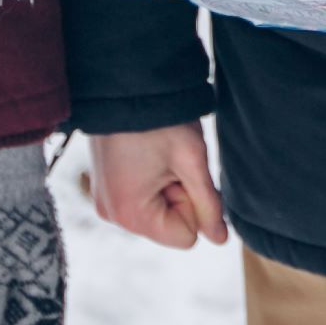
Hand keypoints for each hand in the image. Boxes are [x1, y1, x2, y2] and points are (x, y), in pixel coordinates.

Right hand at [81, 123, 227, 249]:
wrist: (123, 84)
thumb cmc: (159, 119)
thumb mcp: (192, 160)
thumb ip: (208, 204)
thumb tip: (221, 240)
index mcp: (130, 214)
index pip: (186, 237)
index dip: (194, 204)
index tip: (181, 172)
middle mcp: (111, 215)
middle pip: (169, 225)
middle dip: (179, 194)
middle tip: (169, 159)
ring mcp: (104, 202)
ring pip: (157, 210)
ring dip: (166, 185)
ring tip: (156, 154)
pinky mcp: (104, 188)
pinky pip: (141, 198)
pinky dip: (151, 180)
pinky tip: (145, 154)